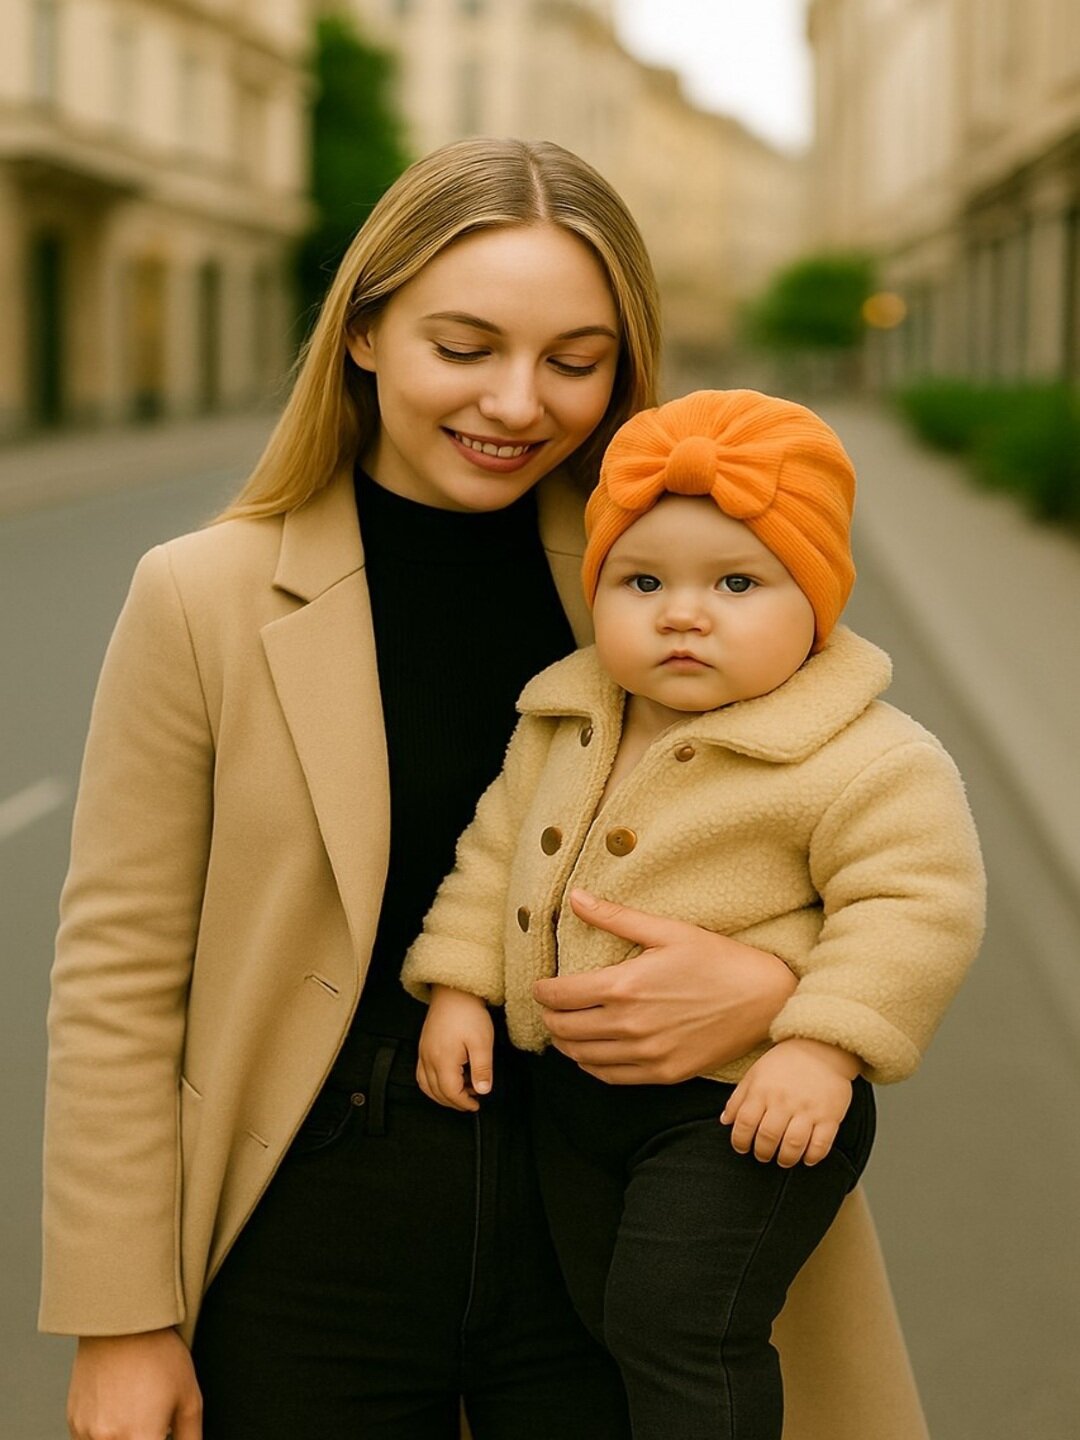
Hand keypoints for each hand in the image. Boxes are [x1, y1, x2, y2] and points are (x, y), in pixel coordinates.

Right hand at [67, 1327, 201, 1439]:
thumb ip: (191, 1437)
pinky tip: (119, 1408)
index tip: (162, 1433)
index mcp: (141, 1438)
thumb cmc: (159, 1355)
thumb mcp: (189, 1396)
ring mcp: (86, 1433)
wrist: (122, 1322)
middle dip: (142, 1437)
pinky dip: (105, 1434)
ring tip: (136, 1412)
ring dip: (122, 1437)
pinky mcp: (73, 1422)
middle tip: (152, 1423)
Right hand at [417, 986, 494, 1111]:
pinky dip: (432, 1084)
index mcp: (443, 1060)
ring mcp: (423, 1053)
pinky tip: (445, 1080)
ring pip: (426, 1085)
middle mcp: (429, 1059)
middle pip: (437, 1092)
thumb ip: (482, 1069)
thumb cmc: (468, 1014)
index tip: (476, 1104)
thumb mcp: (482, 1042)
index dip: (464, 1103)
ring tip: (461, 1092)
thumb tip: (483, 1091)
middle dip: (454, 1102)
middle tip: (471, 1101)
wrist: (453, 992)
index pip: (451, 1092)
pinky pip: (421, 1074)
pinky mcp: (423, 1046)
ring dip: (442, 1095)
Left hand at [532, 889, 796, 1084]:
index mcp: (625, 986)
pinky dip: (590, 1066)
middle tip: (549, 1007)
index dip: (542, 991)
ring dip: (565, 1043)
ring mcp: (646, 1054)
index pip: (560, 995)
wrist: (763, 1000)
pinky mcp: (662, 1073)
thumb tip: (575, 897)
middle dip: (549, 1016)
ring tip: (564, 1029)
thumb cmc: (717, 959)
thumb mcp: (667, 931)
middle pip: (564, 1028)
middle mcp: (629, 1025)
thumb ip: (616, 917)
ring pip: (582, 1057)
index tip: (540, 986)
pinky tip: (590, 1053)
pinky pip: (610, 1077)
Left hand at [720, 1037, 859, 1166]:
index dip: (740, 1141)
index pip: (745, 1123)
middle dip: (763, 1153)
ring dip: (786, 1159)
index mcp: (762, 1090)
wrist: (821, 1047)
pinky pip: (821, 1144)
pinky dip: (812, 1157)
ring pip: (793, 1145)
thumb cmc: (784, 1063)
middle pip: (768, 1137)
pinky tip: (806, 1158)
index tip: (742, 1148)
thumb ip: (738, 1098)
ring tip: (783, 1160)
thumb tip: (725, 1121)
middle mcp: (784, 1101)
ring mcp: (808, 1109)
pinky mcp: (830, 1116)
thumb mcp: (755, 1074)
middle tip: (763, 1155)